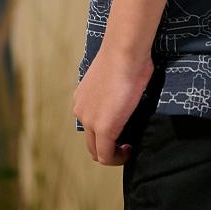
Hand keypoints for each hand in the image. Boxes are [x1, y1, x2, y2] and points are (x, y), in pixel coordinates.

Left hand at [72, 42, 154, 164]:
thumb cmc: (127, 55)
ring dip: (112, 152)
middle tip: (127, 143)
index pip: (91, 124)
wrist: (125, 51)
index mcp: (83, 98)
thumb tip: (126, 95)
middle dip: (108, 147)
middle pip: (91, 141)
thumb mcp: (116, 76)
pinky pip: (106, 155)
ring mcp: (89, 121)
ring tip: (128, 147)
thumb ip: (114, 91)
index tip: (124, 129)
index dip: (107, 133)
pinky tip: (129, 150)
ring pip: (97, 150)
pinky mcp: (103, 129)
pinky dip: (117, 158)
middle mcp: (81, 111)